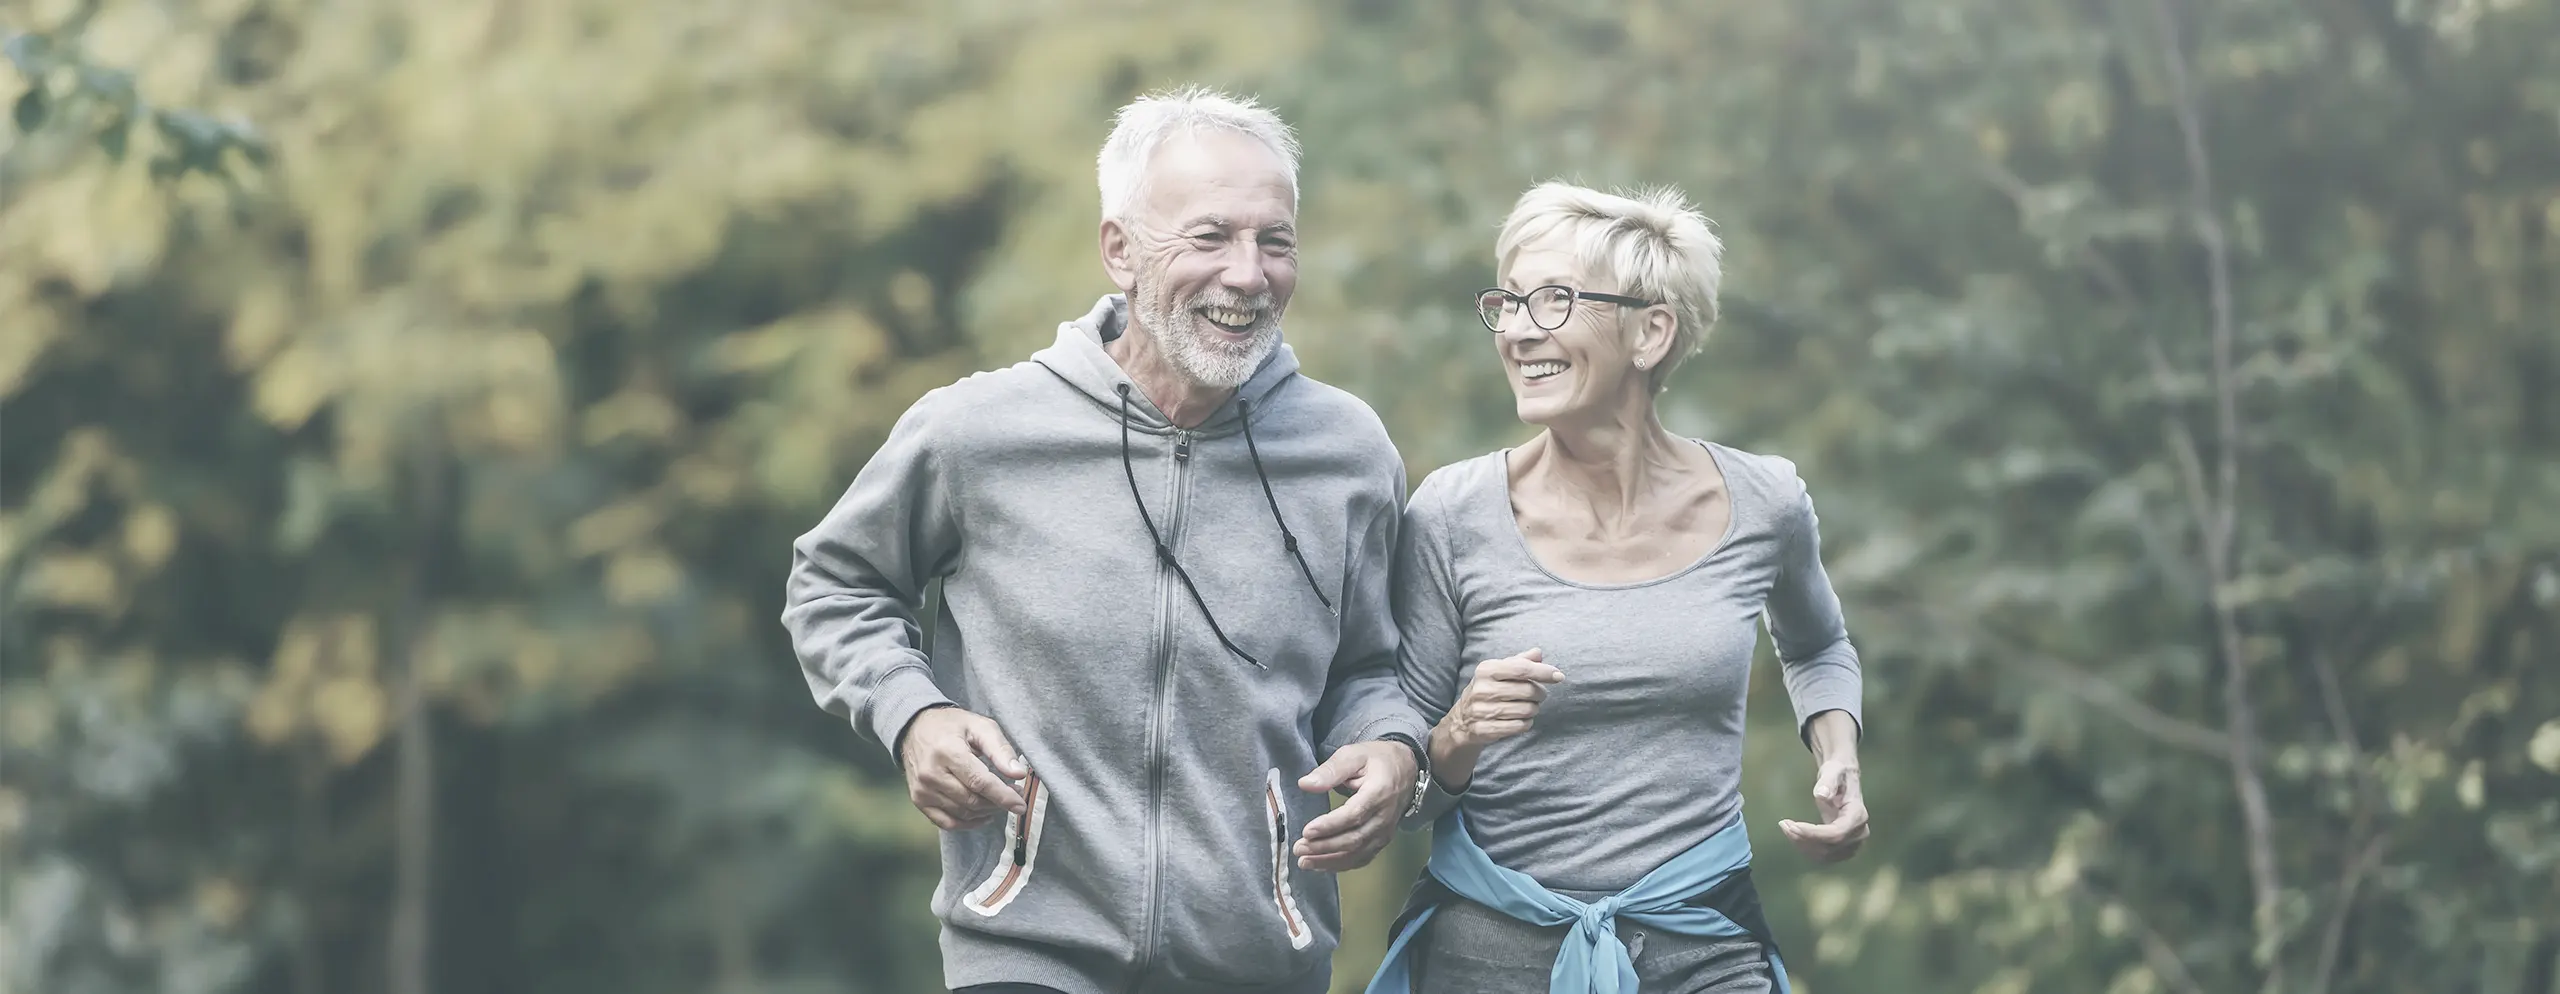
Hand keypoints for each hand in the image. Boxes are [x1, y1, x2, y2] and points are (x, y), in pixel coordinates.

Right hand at [897, 707, 1029, 830]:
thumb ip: (1000, 749)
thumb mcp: (980, 726)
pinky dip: (968, 823)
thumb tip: (1019, 773)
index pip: (979, 782)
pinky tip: (981, 814)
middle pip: (972, 800)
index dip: (1003, 796)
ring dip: (985, 812)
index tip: (1021, 804)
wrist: (915, 728)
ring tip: (997, 799)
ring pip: (963, 813)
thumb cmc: (952, 726)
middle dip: (997, 803)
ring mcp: (922, 790)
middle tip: (1012, 795)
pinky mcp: (919, 800)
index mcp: (947, 752)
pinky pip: (947, 823)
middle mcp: (931, 773)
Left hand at [1291, 739, 1416, 871]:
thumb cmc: (1376, 760)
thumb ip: (1330, 770)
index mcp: (1379, 792)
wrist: (1406, 769)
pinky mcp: (1382, 840)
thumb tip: (1305, 784)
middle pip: (1354, 839)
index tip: (1307, 831)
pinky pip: (1362, 858)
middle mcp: (1384, 817)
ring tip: (1304, 861)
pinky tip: (1321, 865)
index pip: (1354, 814)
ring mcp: (1385, 832)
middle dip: (1324, 847)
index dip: (1330, 826)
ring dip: (1329, 861)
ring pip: (1357, 853)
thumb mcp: (1353, 755)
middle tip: (1299, 848)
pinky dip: (1341, 865)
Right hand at [1441, 648, 1562, 750]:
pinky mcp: (1484, 729)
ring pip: (1526, 710)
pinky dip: (1526, 723)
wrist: (1462, 719)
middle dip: (1540, 693)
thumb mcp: (1499, 671)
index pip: (1521, 669)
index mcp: (1486, 669)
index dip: (1543, 672)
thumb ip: (1520, 661)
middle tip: (1539, 695)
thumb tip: (1538, 653)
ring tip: (1529, 707)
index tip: (1559, 676)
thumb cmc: (1488, 690)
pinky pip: (1519, 726)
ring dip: (1534, 709)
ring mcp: (1481, 710)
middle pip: (1527, 691)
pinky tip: (1522, 719)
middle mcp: (1482, 689)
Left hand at [1778, 758, 1868, 862]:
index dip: (1814, 833)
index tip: (1793, 825)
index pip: (1836, 833)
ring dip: (1801, 844)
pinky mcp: (1843, 848)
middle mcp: (1859, 833)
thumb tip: (1821, 795)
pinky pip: (1822, 855)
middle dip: (1804, 838)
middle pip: (1829, 846)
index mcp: (1859, 815)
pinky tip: (1792, 833)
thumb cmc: (1838, 773)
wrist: (1843, 780)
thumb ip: (1828, 781)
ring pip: (1824, 855)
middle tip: (1784, 824)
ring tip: (1785, 827)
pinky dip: (1805, 847)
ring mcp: (1853, 844)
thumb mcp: (1833, 771)